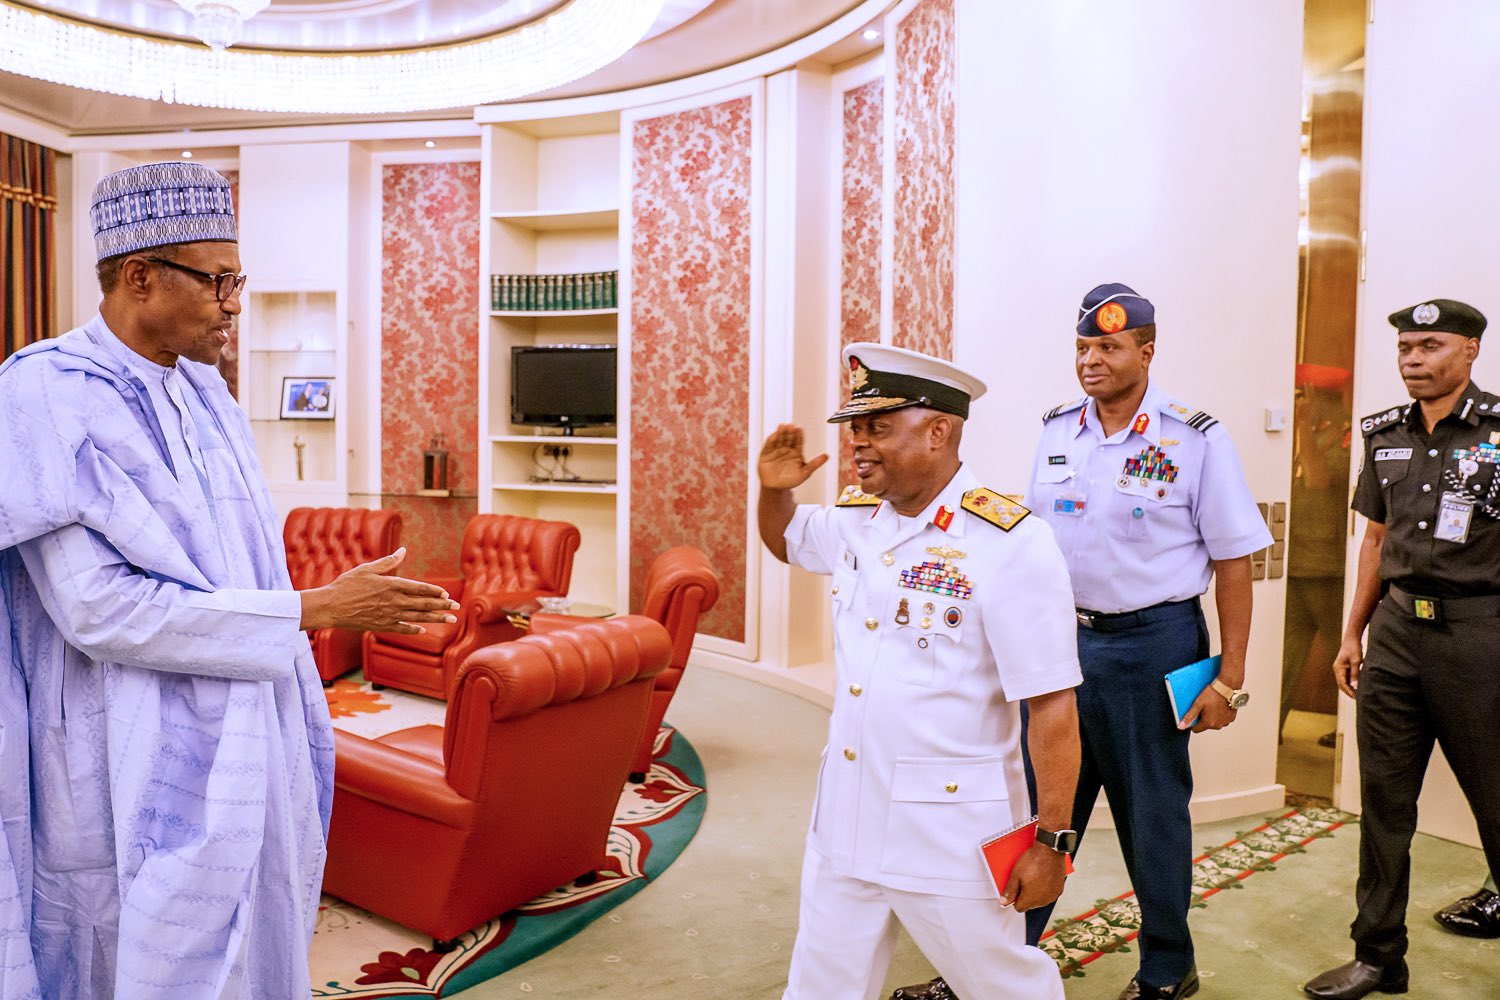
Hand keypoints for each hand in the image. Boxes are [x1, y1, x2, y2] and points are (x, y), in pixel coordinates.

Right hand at [299, 548, 459, 633]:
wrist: (330, 607)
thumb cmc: (346, 585)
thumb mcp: (368, 569)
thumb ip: (388, 562)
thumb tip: (403, 550)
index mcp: (392, 585)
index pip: (420, 588)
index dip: (435, 591)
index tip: (447, 594)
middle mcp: (394, 601)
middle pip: (424, 603)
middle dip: (442, 605)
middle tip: (456, 607)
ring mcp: (389, 615)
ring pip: (417, 617)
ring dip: (436, 618)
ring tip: (450, 619)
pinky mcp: (381, 625)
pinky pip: (402, 629)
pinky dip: (414, 629)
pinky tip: (423, 629)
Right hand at [758, 423, 827, 490]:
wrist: (776, 488)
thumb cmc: (790, 480)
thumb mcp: (805, 473)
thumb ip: (815, 464)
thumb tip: (826, 456)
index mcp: (796, 452)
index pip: (798, 441)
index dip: (799, 435)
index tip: (799, 429)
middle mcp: (786, 449)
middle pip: (788, 438)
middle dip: (790, 432)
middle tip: (791, 425)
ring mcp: (776, 450)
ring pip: (779, 439)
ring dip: (780, 432)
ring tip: (782, 426)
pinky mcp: (766, 453)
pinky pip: (769, 445)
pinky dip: (771, 440)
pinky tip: (774, 435)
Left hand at [1001, 843, 1067, 910]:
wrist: (1050, 850)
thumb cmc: (1034, 860)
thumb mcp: (1016, 875)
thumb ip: (1010, 890)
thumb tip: (1004, 901)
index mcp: (1031, 899)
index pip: (1019, 907)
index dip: (1015, 898)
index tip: (1015, 889)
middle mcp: (1043, 900)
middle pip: (1030, 904)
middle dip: (1025, 895)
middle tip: (1023, 880)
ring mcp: (1052, 895)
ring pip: (1040, 899)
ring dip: (1036, 892)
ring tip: (1033, 877)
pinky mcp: (1059, 889)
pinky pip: (1049, 893)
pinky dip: (1045, 888)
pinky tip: (1042, 877)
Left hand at [1178, 687, 1237, 732]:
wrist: (1228, 687)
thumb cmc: (1213, 694)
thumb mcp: (1198, 704)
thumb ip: (1189, 716)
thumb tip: (1181, 726)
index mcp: (1209, 723)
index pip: (1196, 729)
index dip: (1193, 722)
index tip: (1194, 713)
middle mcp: (1218, 725)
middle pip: (1206, 725)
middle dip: (1203, 718)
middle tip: (1204, 706)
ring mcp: (1226, 722)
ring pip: (1215, 722)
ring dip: (1212, 716)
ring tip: (1212, 705)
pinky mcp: (1232, 717)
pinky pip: (1223, 719)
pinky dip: (1220, 714)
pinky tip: (1219, 706)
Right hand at [1333, 635, 1363, 697]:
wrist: (1352, 639)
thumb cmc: (1354, 649)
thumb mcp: (1356, 661)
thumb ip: (1355, 674)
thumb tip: (1354, 686)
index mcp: (1338, 668)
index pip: (1342, 683)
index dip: (1348, 691)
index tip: (1356, 697)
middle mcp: (1337, 669)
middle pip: (1341, 684)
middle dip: (1348, 691)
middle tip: (1357, 698)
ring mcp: (1340, 668)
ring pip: (1344, 681)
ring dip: (1350, 688)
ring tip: (1358, 694)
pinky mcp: (1345, 667)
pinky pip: (1347, 677)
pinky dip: (1351, 682)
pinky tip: (1358, 685)